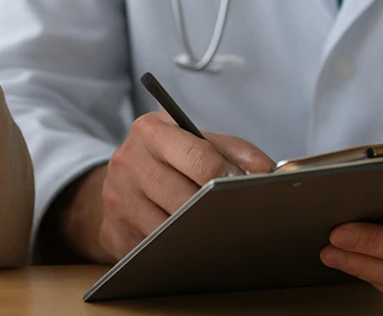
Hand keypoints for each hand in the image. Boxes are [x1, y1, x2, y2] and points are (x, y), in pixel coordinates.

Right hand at [57, 111, 274, 264]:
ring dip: (198, 236)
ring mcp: (117, 200)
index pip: (201, 159)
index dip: (230, 180)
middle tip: (240, 221)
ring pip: (170, 230)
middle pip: (185, 198)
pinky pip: (155, 252)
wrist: (116, 181)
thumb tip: (267, 172)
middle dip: (216, 212)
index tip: (248, 192)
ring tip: (219, 236)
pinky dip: (177, 252)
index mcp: (151, 131)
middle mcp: (128, 162)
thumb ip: (233, 150)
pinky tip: (192, 249)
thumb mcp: (193, 140)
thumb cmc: (166, 159)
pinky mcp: (115, 234)